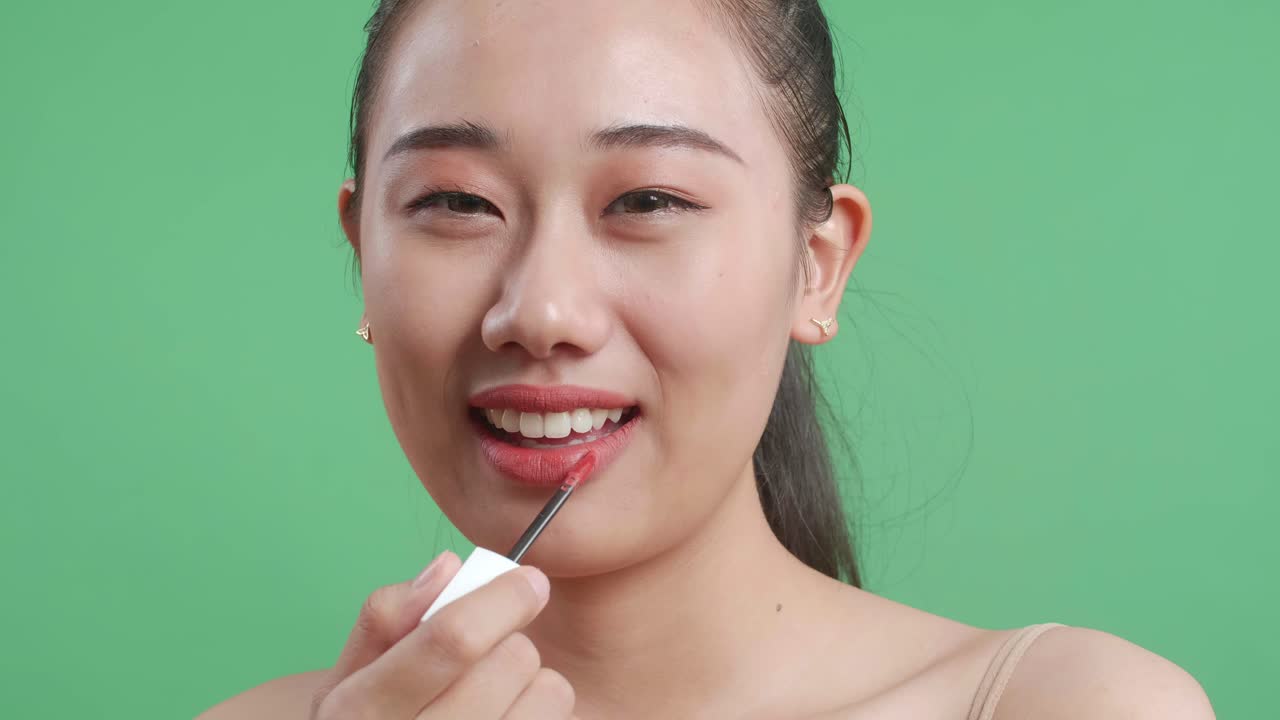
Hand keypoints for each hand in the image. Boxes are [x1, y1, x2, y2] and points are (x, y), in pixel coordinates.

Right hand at [309, 551, 576, 718]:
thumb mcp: (346, 677)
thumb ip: (388, 618)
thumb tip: (449, 568)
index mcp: (360, 710)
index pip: (453, 640)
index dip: (502, 599)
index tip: (530, 579)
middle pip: (512, 660)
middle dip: (509, 640)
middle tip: (487, 656)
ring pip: (549, 692)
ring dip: (532, 681)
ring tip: (495, 695)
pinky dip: (540, 710)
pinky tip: (502, 718)